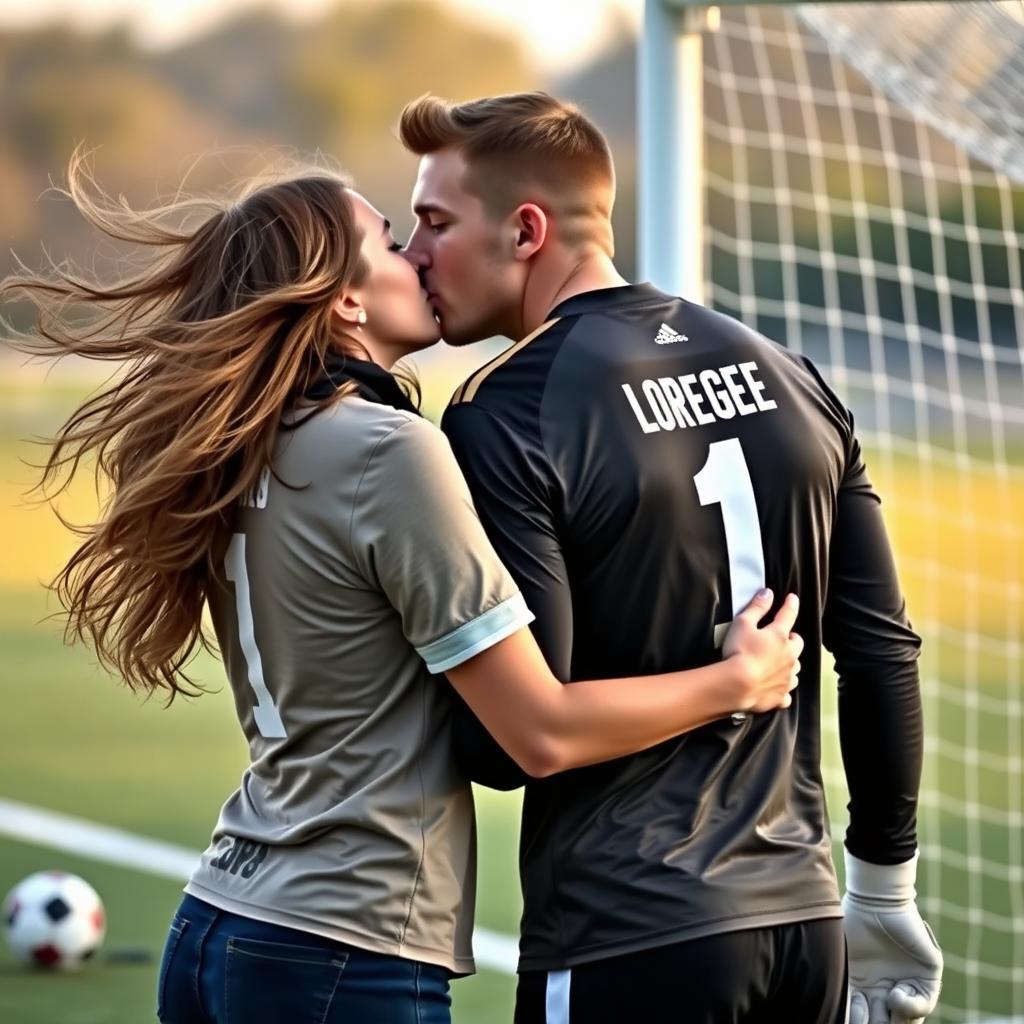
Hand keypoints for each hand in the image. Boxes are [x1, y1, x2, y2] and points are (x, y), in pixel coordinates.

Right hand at [722, 589, 801, 712]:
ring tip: (777, 662)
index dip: (790, 604)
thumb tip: (768, 593)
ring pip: (795, 668)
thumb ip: (757, 607)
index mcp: (779, 635)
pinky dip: (783, 689)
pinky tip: (775, 688)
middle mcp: (789, 656)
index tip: (792, 598)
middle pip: (797, 643)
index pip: (788, 615)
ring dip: (789, 663)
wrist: (737, 685)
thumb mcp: (743, 623)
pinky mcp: (780, 696)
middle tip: (782, 638)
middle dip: (792, 639)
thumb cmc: (739, 652)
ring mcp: (787, 677)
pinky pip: (787, 693)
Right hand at [843, 850, 942, 1023]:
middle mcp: (887, 985)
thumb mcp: (841, 958)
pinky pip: (924, 1002)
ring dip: (896, 1019)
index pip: (867, 1014)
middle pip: (887, 1020)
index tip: (853, 1012)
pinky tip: (895, 996)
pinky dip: (912, 1007)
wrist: (873, 898)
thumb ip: (842, 987)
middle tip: (870, 1015)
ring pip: (908, 1018)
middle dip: (878, 1022)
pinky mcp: (927, 974)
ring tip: (885, 1001)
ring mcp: (909, 981)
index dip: (860, 1018)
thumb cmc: (850, 922)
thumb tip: (839, 1014)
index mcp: (865, 984)